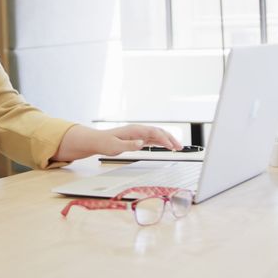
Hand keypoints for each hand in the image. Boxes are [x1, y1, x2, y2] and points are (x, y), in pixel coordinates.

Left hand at [51, 124, 182, 161]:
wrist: (97, 141)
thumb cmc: (104, 143)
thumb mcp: (115, 146)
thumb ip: (129, 145)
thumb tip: (141, 143)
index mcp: (134, 130)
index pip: (154, 133)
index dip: (164, 139)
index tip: (171, 147)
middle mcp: (138, 130)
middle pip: (159, 132)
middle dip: (170, 139)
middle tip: (180, 147)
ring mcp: (139, 134)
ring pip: (158, 135)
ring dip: (168, 140)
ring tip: (178, 148)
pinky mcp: (138, 139)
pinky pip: (153, 139)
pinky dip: (162, 142)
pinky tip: (167, 146)